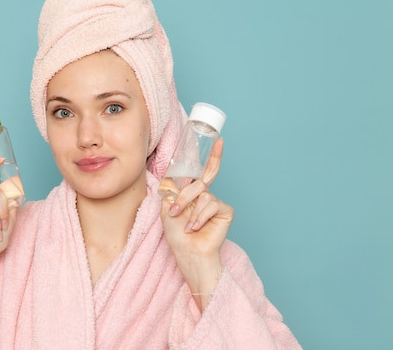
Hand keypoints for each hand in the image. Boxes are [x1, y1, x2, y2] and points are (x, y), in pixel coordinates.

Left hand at [160, 138, 233, 307]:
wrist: (187, 252)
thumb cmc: (177, 234)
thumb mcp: (167, 208)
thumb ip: (171, 190)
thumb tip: (170, 177)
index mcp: (193, 192)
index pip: (203, 170)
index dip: (214, 155)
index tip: (220, 140)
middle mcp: (206, 195)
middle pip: (200, 180)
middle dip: (185, 196)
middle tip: (176, 211)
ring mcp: (216, 202)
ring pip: (202, 192)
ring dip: (190, 208)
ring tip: (186, 224)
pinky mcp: (225, 211)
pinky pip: (211, 204)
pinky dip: (200, 217)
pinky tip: (195, 228)